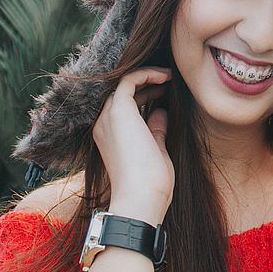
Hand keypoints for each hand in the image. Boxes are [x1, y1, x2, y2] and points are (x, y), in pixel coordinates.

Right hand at [92, 67, 174, 222]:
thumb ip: (155, 129)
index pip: (125, 106)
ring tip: (169, 75)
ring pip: (124, 83)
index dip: (145, 95)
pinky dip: (147, 74)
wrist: (141, 197)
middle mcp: (103, 124)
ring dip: (147, 76)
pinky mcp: (118, 109)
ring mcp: (108, 116)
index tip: (165, 92)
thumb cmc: (151, 184)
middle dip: (146, 84)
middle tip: (169, 81)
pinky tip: (165, 76)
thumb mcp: (155, 149)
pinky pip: (129, 80)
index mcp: (109, 136)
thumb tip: (161, 111)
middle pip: (123, 93)